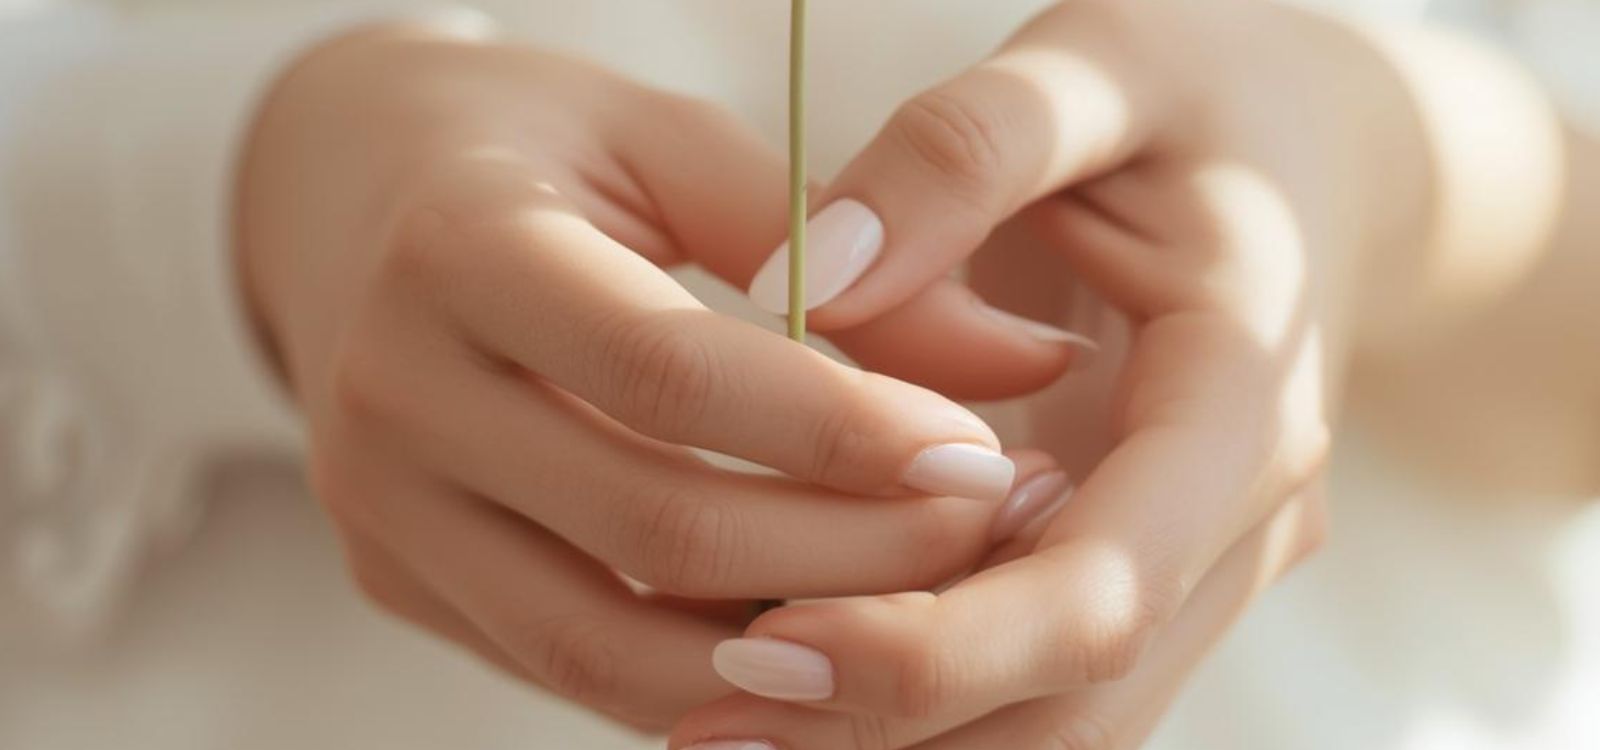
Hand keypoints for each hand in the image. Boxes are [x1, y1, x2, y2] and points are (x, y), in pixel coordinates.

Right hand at [235, 24, 1062, 729]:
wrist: (347, 194)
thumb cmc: (534, 145)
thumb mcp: (669, 146)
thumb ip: (833, 248)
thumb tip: (1026, 365)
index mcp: (458, 248)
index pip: (663, 371)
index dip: (836, 430)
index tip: (979, 452)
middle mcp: (393, 396)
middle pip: (650, 527)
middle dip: (850, 554)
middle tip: (990, 529)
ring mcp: (380, 508)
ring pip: (604, 645)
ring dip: (791, 650)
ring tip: (929, 608)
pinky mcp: (396, 575)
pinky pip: (571, 664)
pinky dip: (707, 674)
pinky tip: (820, 636)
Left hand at [671, 0, 1429, 745]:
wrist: (1321, 154)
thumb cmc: (1202, 97)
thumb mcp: (1097, 65)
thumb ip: (959, 153)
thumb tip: (803, 279)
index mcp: (1242, 400)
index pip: (1102, 590)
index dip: (936, 649)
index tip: (764, 648)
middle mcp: (1244, 517)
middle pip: (1078, 692)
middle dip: (891, 723)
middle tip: (706, 715)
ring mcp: (1207, 561)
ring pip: (1064, 719)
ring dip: (898, 741)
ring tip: (723, 722)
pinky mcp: (1155, 567)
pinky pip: (1048, 679)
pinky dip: (931, 703)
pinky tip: (804, 679)